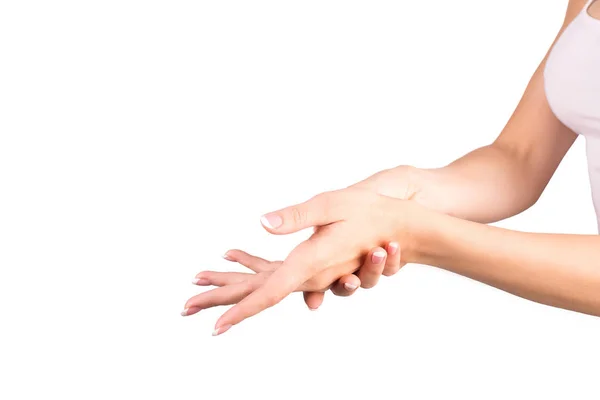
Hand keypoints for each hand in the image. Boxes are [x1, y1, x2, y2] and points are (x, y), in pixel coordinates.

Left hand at [183, 187, 426, 334]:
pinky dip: (250, 270)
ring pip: (263, 285)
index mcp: (307, 264)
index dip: (240, 309)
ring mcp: (311, 275)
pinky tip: (238, 261)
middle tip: (185, 307)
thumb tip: (262, 224)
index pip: (267, 292)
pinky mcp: (314, 267)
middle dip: (220, 300)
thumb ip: (297, 217)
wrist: (401, 228)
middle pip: (257, 293)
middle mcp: (307, 275)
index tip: (216, 327)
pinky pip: (276, 276)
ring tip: (200, 287)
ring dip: (231, 287)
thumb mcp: (331, 205)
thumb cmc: (369, 213)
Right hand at [301, 166, 424, 307]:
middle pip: (339, 288)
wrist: (389, 197)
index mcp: (318, 254)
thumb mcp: (324, 206)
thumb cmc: (352, 202)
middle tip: (352, 279)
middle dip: (347, 284)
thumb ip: (297, 217)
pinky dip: (390, 261)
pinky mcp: (380, 266)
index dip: (305, 295)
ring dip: (373, 269)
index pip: (305, 281)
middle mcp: (337, 266)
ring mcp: (360, 267)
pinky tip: (392, 246)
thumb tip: (263, 222)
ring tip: (379, 251)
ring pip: (364, 282)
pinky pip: (387, 270)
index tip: (312, 303)